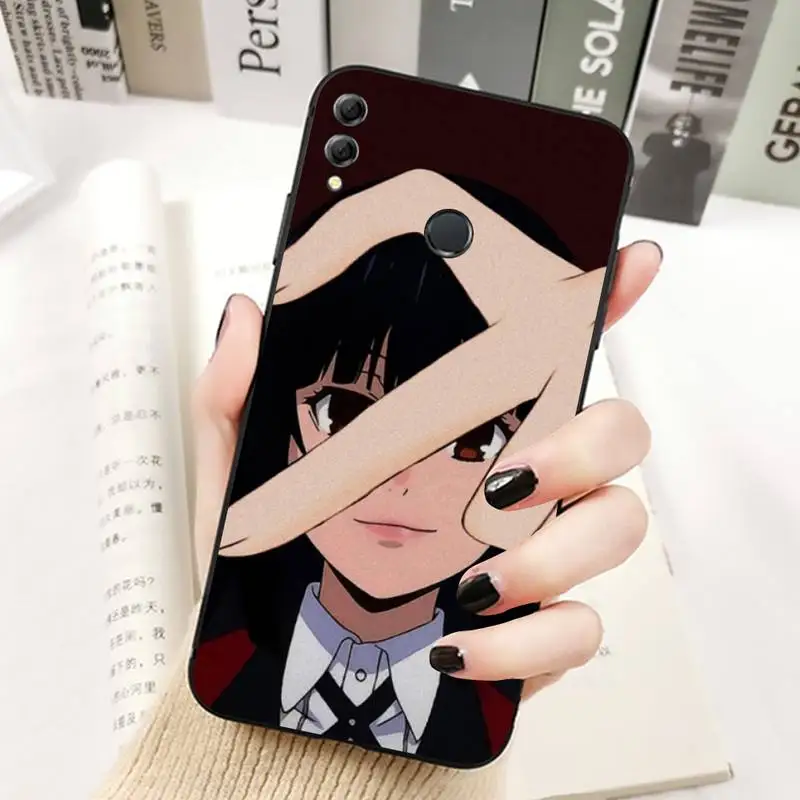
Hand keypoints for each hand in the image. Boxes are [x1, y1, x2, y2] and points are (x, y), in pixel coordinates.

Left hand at [192, 238, 659, 698]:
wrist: (289, 679)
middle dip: (587, 444)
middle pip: (618, 433)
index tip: (629, 263)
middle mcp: (522, 485)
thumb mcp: (241, 478)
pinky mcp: (539, 635)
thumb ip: (238, 395)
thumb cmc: (280, 570)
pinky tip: (459, 645)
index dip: (605, 306)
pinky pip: (581, 629)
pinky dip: (525, 642)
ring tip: (475, 582)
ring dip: (556, 551)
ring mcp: (540, 557)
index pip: (551, 356)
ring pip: (620, 525)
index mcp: (468, 431)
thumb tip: (246, 315)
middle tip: (510, 476)